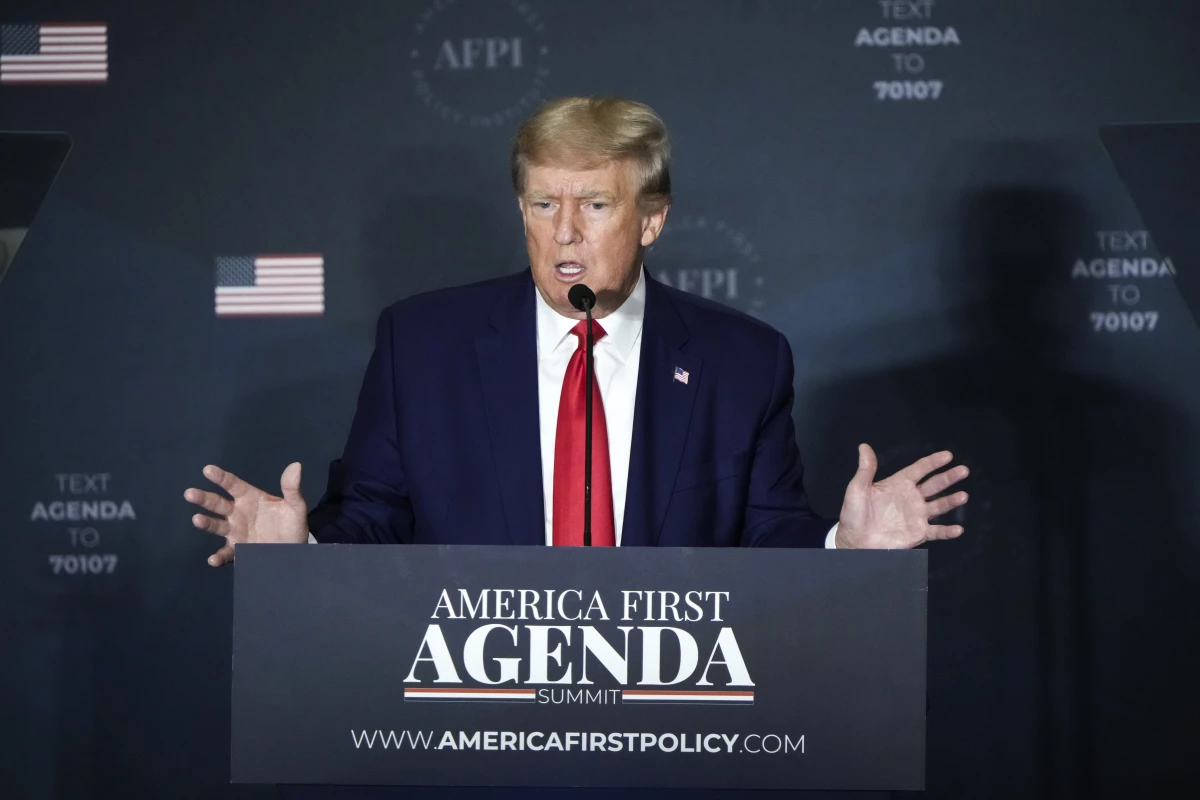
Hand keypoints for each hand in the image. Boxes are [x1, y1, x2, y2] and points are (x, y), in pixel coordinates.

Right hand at [184, 462, 308, 566]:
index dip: (221, 477)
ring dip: (206, 523)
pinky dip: (218, 557)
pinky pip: (226, 553)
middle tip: (190, 493)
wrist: (293, 551)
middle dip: (204, 499)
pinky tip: (213, 559)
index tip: (207, 470)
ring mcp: (235, 532)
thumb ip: (292, 488)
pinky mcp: (238, 550)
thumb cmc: (291, 525)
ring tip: (197, 520)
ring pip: (216, 526)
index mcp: (250, 498)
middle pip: (218, 504)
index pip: (233, 485)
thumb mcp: (295, 507)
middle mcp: (238, 513)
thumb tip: (296, 465)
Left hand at [836, 444, 968, 549]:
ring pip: (939, 506)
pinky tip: (958, 529)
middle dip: (948, 477)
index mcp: (899, 484)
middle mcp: (912, 497)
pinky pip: (936, 532)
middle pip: (934, 485)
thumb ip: (865, 469)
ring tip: (963, 496)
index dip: (933, 462)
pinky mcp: (918, 533)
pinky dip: (947, 531)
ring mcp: (917, 515)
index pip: (920, 469)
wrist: (854, 541)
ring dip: (951, 501)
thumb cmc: (854, 514)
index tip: (948, 455)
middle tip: (963, 470)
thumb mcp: (857, 489)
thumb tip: (864, 446)